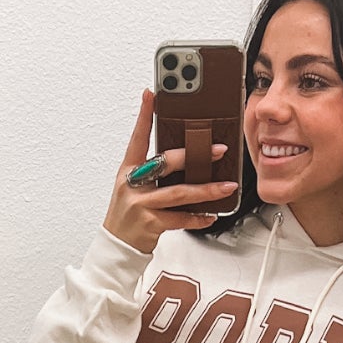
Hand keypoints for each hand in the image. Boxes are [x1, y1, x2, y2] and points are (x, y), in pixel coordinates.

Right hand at [104, 89, 238, 254]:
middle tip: (218, 150)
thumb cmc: (129, 216)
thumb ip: (153, 173)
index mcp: (128, 171)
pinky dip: (197, 218)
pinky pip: (179, 219)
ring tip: (226, 187)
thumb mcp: (133, 189)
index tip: (151, 95)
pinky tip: (210, 215)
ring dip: (207, 190)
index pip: (137, 138)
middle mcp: (132, 185)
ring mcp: (141, 204)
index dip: (143, 115)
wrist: (116, 247)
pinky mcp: (150, 224)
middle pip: (165, 162)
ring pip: (179, 193)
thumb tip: (186, 160)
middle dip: (194, 155)